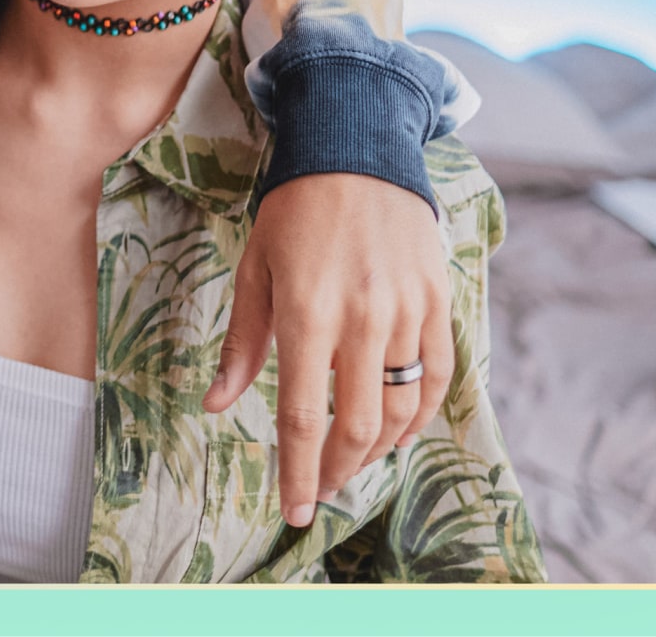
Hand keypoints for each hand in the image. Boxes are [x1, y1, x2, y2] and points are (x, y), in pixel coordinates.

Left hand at [201, 172, 450, 528]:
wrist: (358, 148)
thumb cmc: (295, 209)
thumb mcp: (256, 268)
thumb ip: (244, 342)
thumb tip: (218, 405)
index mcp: (308, 312)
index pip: (305, 416)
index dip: (299, 472)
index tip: (294, 509)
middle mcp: (363, 319)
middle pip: (358, 427)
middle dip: (337, 471)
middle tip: (320, 489)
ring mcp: (408, 312)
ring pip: (401, 410)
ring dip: (376, 450)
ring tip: (351, 462)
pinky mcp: (438, 302)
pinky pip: (437, 378)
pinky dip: (420, 414)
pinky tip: (397, 431)